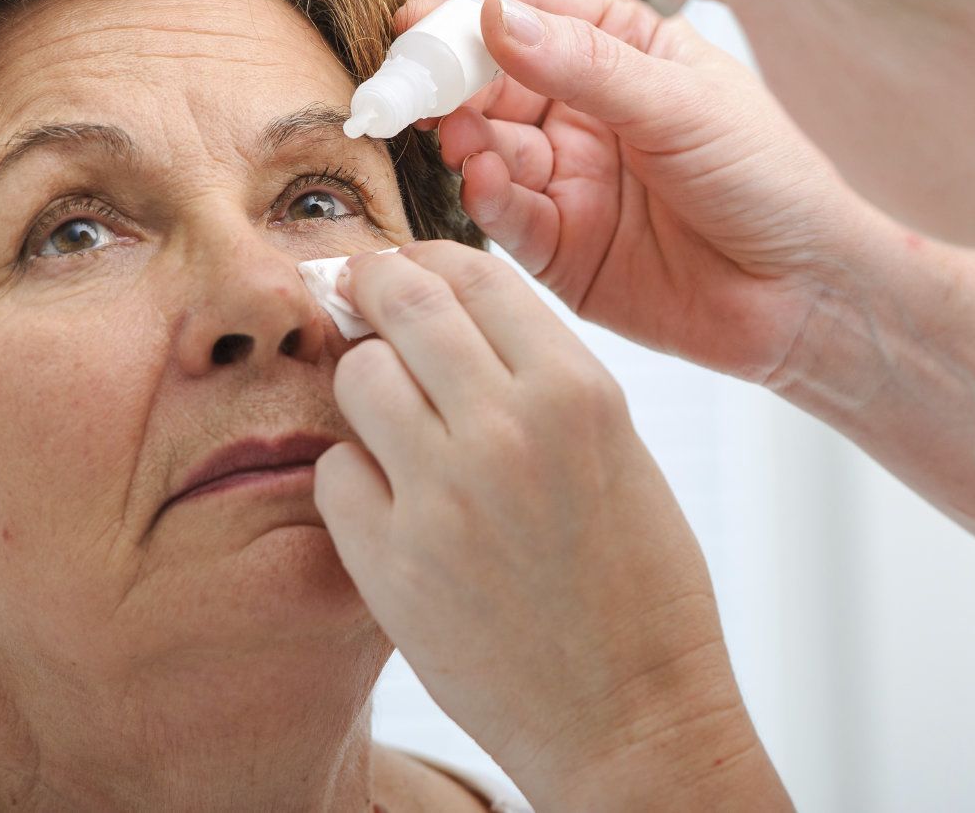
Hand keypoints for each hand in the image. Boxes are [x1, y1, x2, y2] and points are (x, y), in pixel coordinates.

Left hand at [314, 241, 778, 809]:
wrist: (631, 715)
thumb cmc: (639, 585)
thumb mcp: (618, 449)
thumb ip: (539, 376)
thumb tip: (451, 313)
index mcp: (579, 392)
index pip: (478, 274)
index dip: (430, 258)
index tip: (408, 269)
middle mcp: (509, 429)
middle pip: (404, 303)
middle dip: (373, 288)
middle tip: (358, 294)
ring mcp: (443, 496)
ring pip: (358, 376)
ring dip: (365, 385)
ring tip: (390, 420)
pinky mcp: (391, 563)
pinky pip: (335, 472)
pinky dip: (353, 477)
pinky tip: (389, 502)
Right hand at [397, 0, 883, 382]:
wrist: (805, 295)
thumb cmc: (771, 184)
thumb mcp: (683, 106)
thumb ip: (586, 66)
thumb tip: (497, 18)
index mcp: (624, 50)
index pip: (529, 7)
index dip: (466, 8)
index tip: (415, 22)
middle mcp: (586, 109)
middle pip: (490, 76)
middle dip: (446, 79)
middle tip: (408, 88)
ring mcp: (569, 177)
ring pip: (487, 144)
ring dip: (464, 137)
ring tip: (460, 139)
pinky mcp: (559, 246)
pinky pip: (503, 214)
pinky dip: (484, 196)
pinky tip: (484, 181)